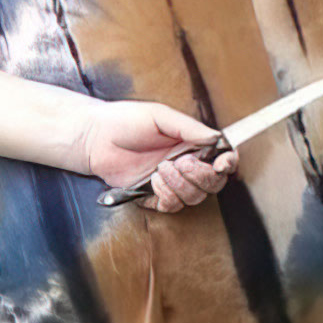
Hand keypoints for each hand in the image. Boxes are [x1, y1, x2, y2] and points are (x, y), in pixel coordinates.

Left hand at [77, 101, 238, 213]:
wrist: (94, 138)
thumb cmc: (125, 121)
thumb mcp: (160, 116)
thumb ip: (190, 127)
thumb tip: (216, 137)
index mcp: (192, 144)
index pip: (222, 158)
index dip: (228, 163)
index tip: (222, 163)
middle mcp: (185, 165)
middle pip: (213, 183)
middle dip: (202, 176)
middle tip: (183, 162)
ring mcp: (170, 183)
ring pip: (194, 197)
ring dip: (180, 184)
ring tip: (161, 168)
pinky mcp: (153, 197)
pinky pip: (172, 206)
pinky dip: (166, 195)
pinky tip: (153, 180)